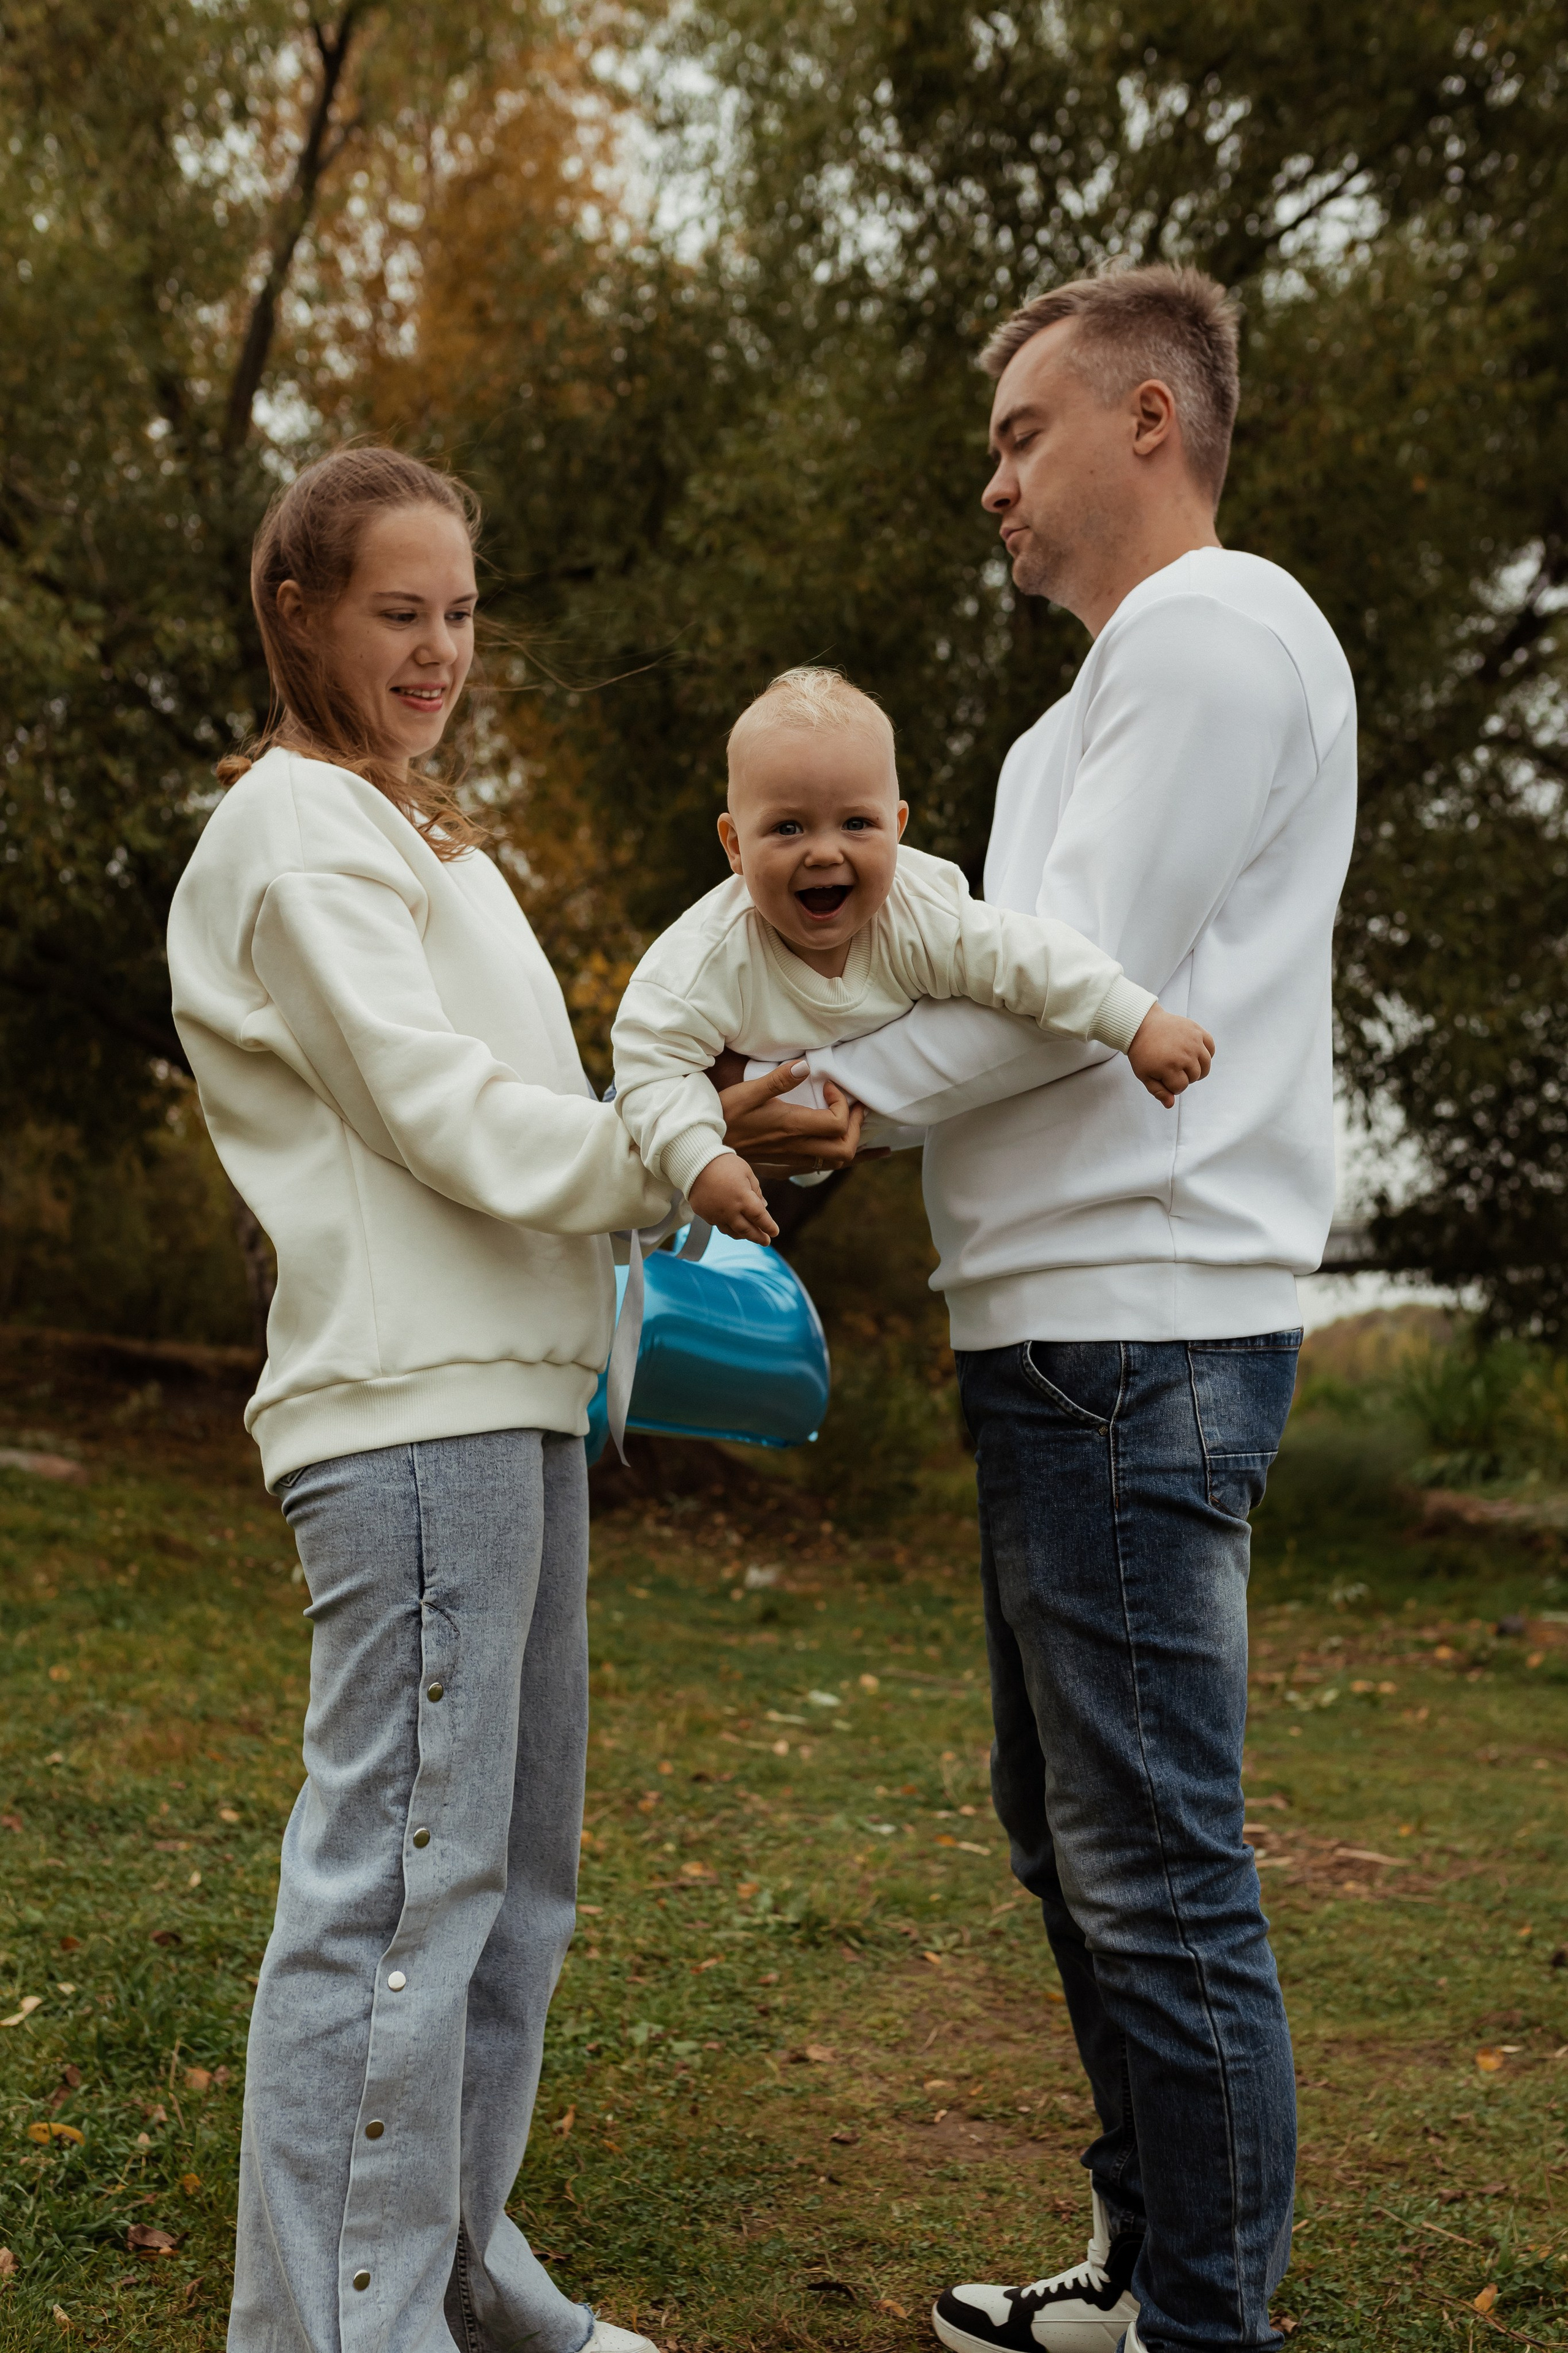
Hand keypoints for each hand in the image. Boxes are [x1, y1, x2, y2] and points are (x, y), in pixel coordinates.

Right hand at [688, 1153, 779, 1245]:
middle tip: (766, 1241)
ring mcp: (715, 1214)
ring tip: (750, 1235)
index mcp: (743, 1198)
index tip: (775, 1232)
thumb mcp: (747, 1173)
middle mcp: (730, 1211)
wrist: (695, 1162)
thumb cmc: (724, 1164)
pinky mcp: (704, 1214)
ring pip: (731, 1231)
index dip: (769, 1226)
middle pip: (747, 1230)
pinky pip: (718, 1224)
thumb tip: (763, 1206)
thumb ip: (756, 1191)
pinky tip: (732, 1225)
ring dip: (743, 1235)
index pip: (760, 1218)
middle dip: (758, 1237)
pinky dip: (728, 1227)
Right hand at [713, 1057, 866, 1175]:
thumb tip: (806, 1066)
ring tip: (855, 1124)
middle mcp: (797, 1146)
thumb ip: (779, 1079)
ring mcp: (793, 1158)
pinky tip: (842, 1150)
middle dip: (857, 1127)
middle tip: (855, 1107)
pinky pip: (822, 1167)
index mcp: (792, 1127)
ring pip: (837, 1162)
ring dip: (853, 1144)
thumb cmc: (725, 1115)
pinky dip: (839, 1158)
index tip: (830, 1086)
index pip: (837, 1124)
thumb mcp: (748, 1091)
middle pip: (845, 1149)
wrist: (706, 1145)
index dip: (843, 1105)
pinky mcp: (787, 1163)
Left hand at [1127, 1005, 1214, 1107]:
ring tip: (1185, 1064)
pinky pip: (1211, 1048)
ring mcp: (1193, 1041)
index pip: (1181, 1087)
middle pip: (1194, 1077)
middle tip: (1172, 1068)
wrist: (1142, 1025)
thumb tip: (1171, 1105)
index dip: (1172, 1086)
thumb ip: (1158, 1091)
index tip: (1164, 1077)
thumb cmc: (1142, 1051)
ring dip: (1197, 1068)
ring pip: (1205, 1066)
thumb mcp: (1144, 1074)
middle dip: (1184, 1077)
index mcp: (1169, 1066)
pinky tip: (1194, 1054)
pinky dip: (1206, 1054)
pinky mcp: (1197, 1031)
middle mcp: (1184, 1054)